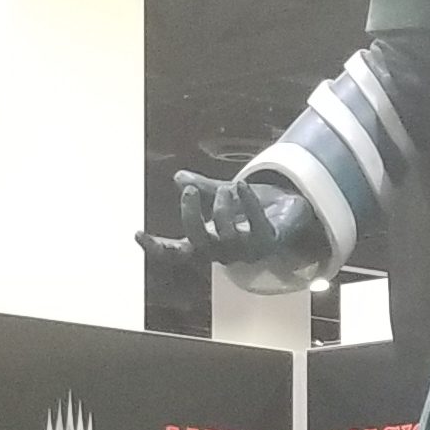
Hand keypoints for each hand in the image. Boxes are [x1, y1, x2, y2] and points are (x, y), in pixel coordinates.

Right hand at [166, 168, 322, 273]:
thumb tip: (178, 177)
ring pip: (226, 236)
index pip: (178, 253)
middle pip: (199, 245)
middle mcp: (225, 253)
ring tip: (227, 187)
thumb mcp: (223, 196)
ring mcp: (248, 250)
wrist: (292, 214)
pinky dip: (247, 203)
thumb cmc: (253, 210)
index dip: (157, 248)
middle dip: (191, 216)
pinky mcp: (269, 241)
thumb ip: (203, 189)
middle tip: (190, 191)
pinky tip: (241, 185)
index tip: (138, 232)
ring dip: (222, 206)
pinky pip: (255, 225)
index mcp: (209, 244)